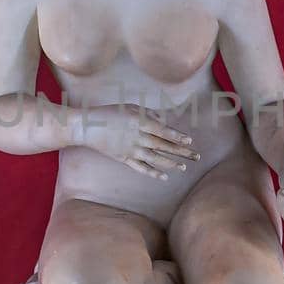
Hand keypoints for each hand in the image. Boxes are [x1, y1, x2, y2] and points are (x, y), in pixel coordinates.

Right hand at [76, 104, 198, 179]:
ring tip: (184, 167)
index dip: (177, 137)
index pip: (163, 131)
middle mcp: (137, 137)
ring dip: (171, 163)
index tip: (189, 141)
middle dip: (181, 152)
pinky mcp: (124, 159)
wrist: (87, 127)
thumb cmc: (108, 113)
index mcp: (140, 122)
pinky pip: (141, 168)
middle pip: (163, 146)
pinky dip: (153, 172)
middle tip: (196, 156)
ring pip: (155, 158)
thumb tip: (163, 121)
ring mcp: (131, 150)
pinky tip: (165, 176)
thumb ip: (148, 113)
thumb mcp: (130, 107)